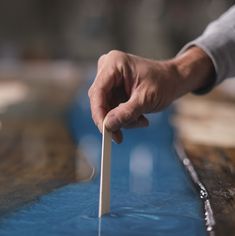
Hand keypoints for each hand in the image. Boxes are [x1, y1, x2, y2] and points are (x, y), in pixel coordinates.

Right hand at [88, 48, 213, 142]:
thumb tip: (107, 126)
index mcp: (114, 63)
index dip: (99, 113)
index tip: (105, 132)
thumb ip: (126, 113)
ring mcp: (110, 78)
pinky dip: (124, 117)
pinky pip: (112, 108)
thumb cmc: (164, 83)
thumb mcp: (146, 99)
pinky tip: (139, 117)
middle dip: (113, 119)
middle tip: (120, 136)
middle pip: (100, 101)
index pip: (98, 92)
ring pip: (106, 107)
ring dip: (122, 119)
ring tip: (142, 121)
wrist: (174, 80)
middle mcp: (108, 68)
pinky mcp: (113, 88)